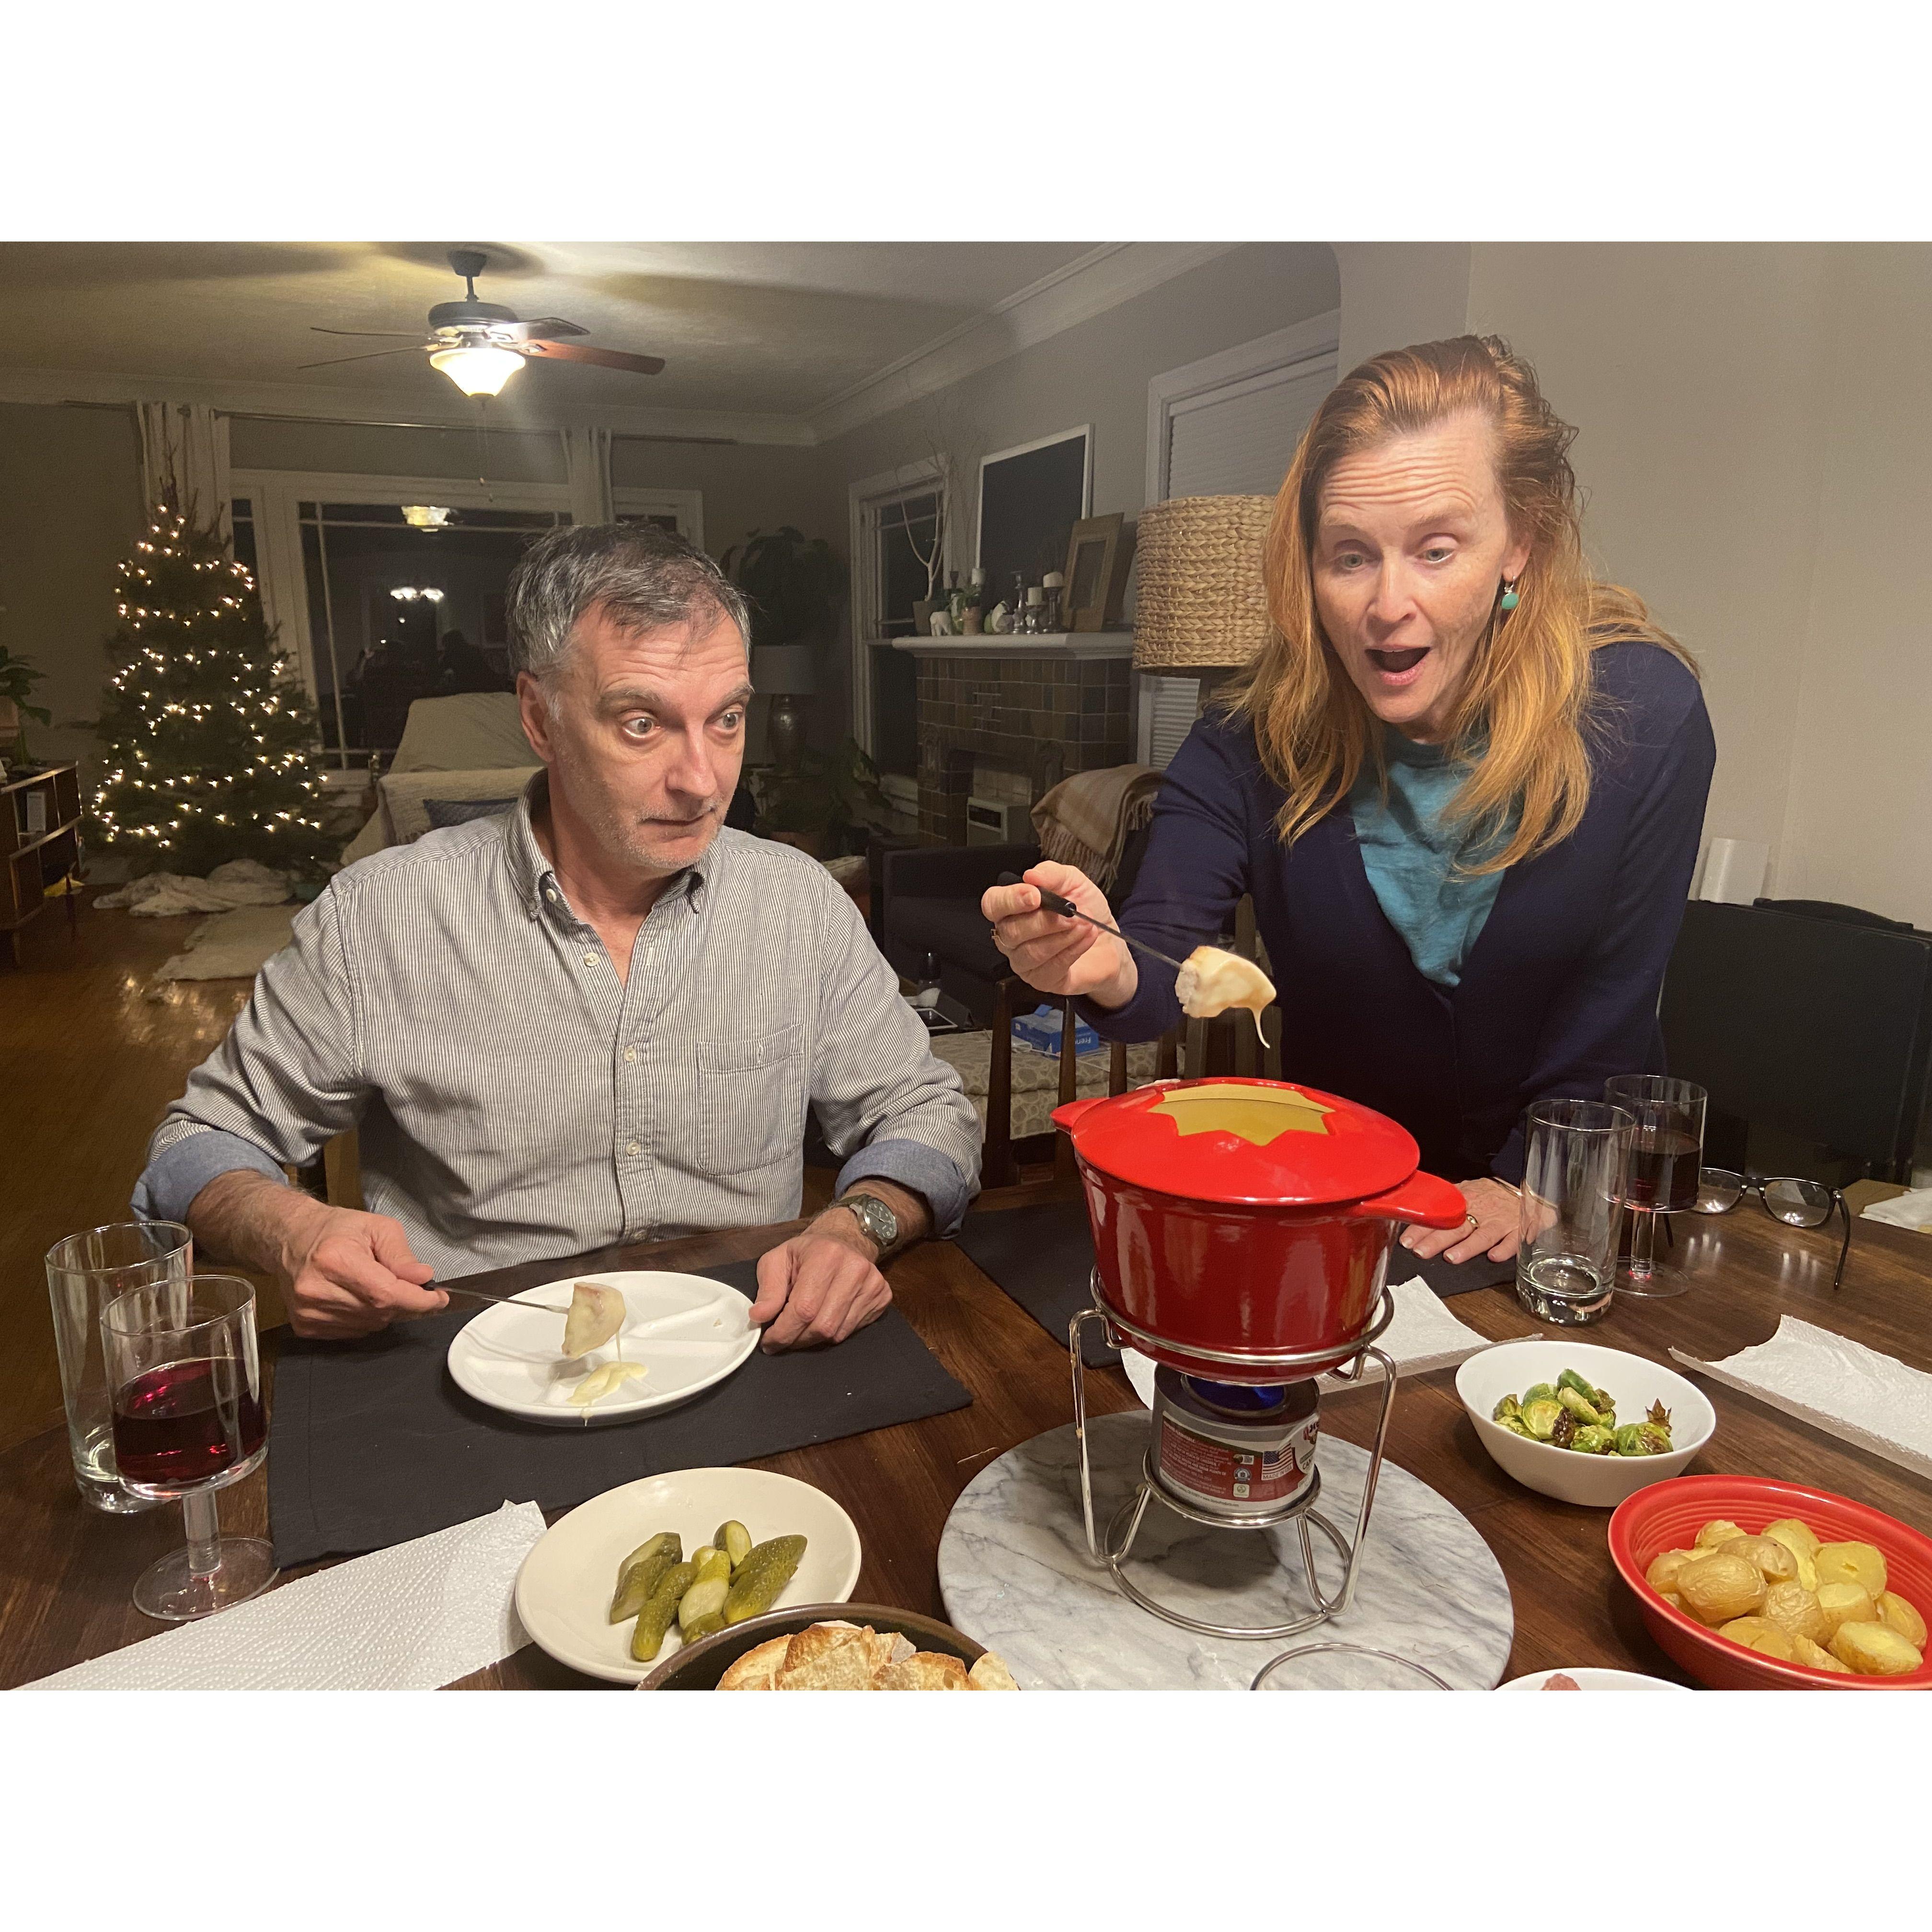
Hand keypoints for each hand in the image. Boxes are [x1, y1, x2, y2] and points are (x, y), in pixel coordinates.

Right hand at [277, 1198, 446, 1338]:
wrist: (292, 1239)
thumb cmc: (334, 1230)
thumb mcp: (377, 1228)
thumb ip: (401, 1255)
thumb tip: (423, 1278)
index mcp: (335, 1260)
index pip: (386, 1293)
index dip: (418, 1300)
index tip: (437, 1298)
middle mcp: (317, 1290)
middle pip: (380, 1312)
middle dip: (404, 1303)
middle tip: (409, 1287)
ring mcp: (308, 1311)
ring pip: (369, 1326)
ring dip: (384, 1311)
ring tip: (374, 1285)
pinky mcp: (305, 1325)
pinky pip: (352, 1333)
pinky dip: (365, 1319)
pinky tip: (358, 1297)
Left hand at [749, 1213, 892, 1351]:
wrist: (845, 1239)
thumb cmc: (807, 1252)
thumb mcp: (778, 1260)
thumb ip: (768, 1289)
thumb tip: (759, 1316)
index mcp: (826, 1256)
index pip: (803, 1309)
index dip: (783, 1332)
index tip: (768, 1342)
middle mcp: (854, 1269)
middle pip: (822, 1326)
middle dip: (796, 1339)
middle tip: (782, 1338)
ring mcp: (873, 1284)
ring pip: (837, 1333)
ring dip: (813, 1338)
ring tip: (801, 1327)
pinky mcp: (882, 1297)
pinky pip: (852, 1331)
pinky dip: (832, 1332)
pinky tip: (823, 1317)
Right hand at [980, 862, 1138, 1007]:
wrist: (1108, 940)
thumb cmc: (1085, 911)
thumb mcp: (1073, 882)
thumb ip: (1052, 874)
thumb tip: (1031, 875)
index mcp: (1012, 908)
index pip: (993, 904)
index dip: (1010, 900)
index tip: (1034, 896)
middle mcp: (1011, 937)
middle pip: (1011, 931)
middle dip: (1045, 921)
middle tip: (1071, 914)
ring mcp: (1023, 962)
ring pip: (1031, 952)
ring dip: (1063, 936)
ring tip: (1084, 925)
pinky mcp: (1041, 980)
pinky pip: (1051, 967)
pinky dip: (1073, 950)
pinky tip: (1086, 938)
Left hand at [1398, 1176, 1521, 1264]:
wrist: (1528, 1191)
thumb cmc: (1493, 1194)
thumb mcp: (1468, 1190)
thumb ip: (1447, 1202)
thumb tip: (1418, 1210)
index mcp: (1466, 1199)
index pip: (1440, 1214)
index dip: (1422, 1227)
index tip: (1407, 1240)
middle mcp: (1482, 1210)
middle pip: (1457, 1226)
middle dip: (1437, 1240)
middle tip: (1421, 1251)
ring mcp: (1501, 1221)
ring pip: (1483, 1234)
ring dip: (1467, 1246)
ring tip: (1451, 1257)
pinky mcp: (1519, 1230)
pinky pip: (1513, 1241)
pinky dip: (1504, 1249)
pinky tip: (1494, 1256)